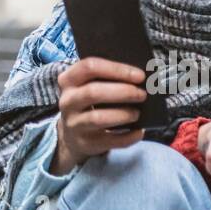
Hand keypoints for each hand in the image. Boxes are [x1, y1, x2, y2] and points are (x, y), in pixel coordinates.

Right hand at [53, 57, 148, 173]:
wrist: (73, 135)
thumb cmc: (90, 104)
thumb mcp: (90, 86)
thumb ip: (109, 79)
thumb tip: (141, 79)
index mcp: (69, 81)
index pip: (89, 67)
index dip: (117, 70)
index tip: (140, 75)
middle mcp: (68, 101)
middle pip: (93, 92)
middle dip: (123, 92)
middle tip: (142, 94)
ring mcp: (75, 124)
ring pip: (98, 118)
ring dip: (123, 114)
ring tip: (137, 113)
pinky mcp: (86, 143)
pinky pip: (110, 140)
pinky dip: (128, 136)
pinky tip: (139, 131)